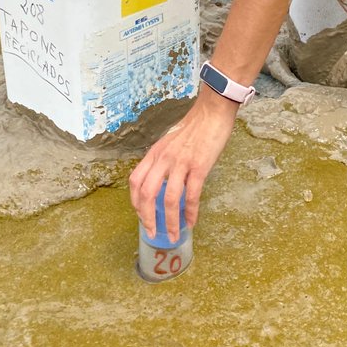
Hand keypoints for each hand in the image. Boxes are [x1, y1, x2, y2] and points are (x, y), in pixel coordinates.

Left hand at [129, 87, 238, 241]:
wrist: (211, 111)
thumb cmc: (193, 127)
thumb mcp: (169, 142)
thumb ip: (163, 160)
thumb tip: (162, 182)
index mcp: (155, 153)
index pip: (135, 181)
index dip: (135, 202)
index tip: (141, 216)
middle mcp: (164, 158)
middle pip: (146, 193)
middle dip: (147, 218)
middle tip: (152, 232)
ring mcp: (181, 162)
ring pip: (169, 199)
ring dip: (170, 221)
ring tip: (173, 234)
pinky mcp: (199, 166)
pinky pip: (192, 195)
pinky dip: (191, 212)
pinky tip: (192, 221)